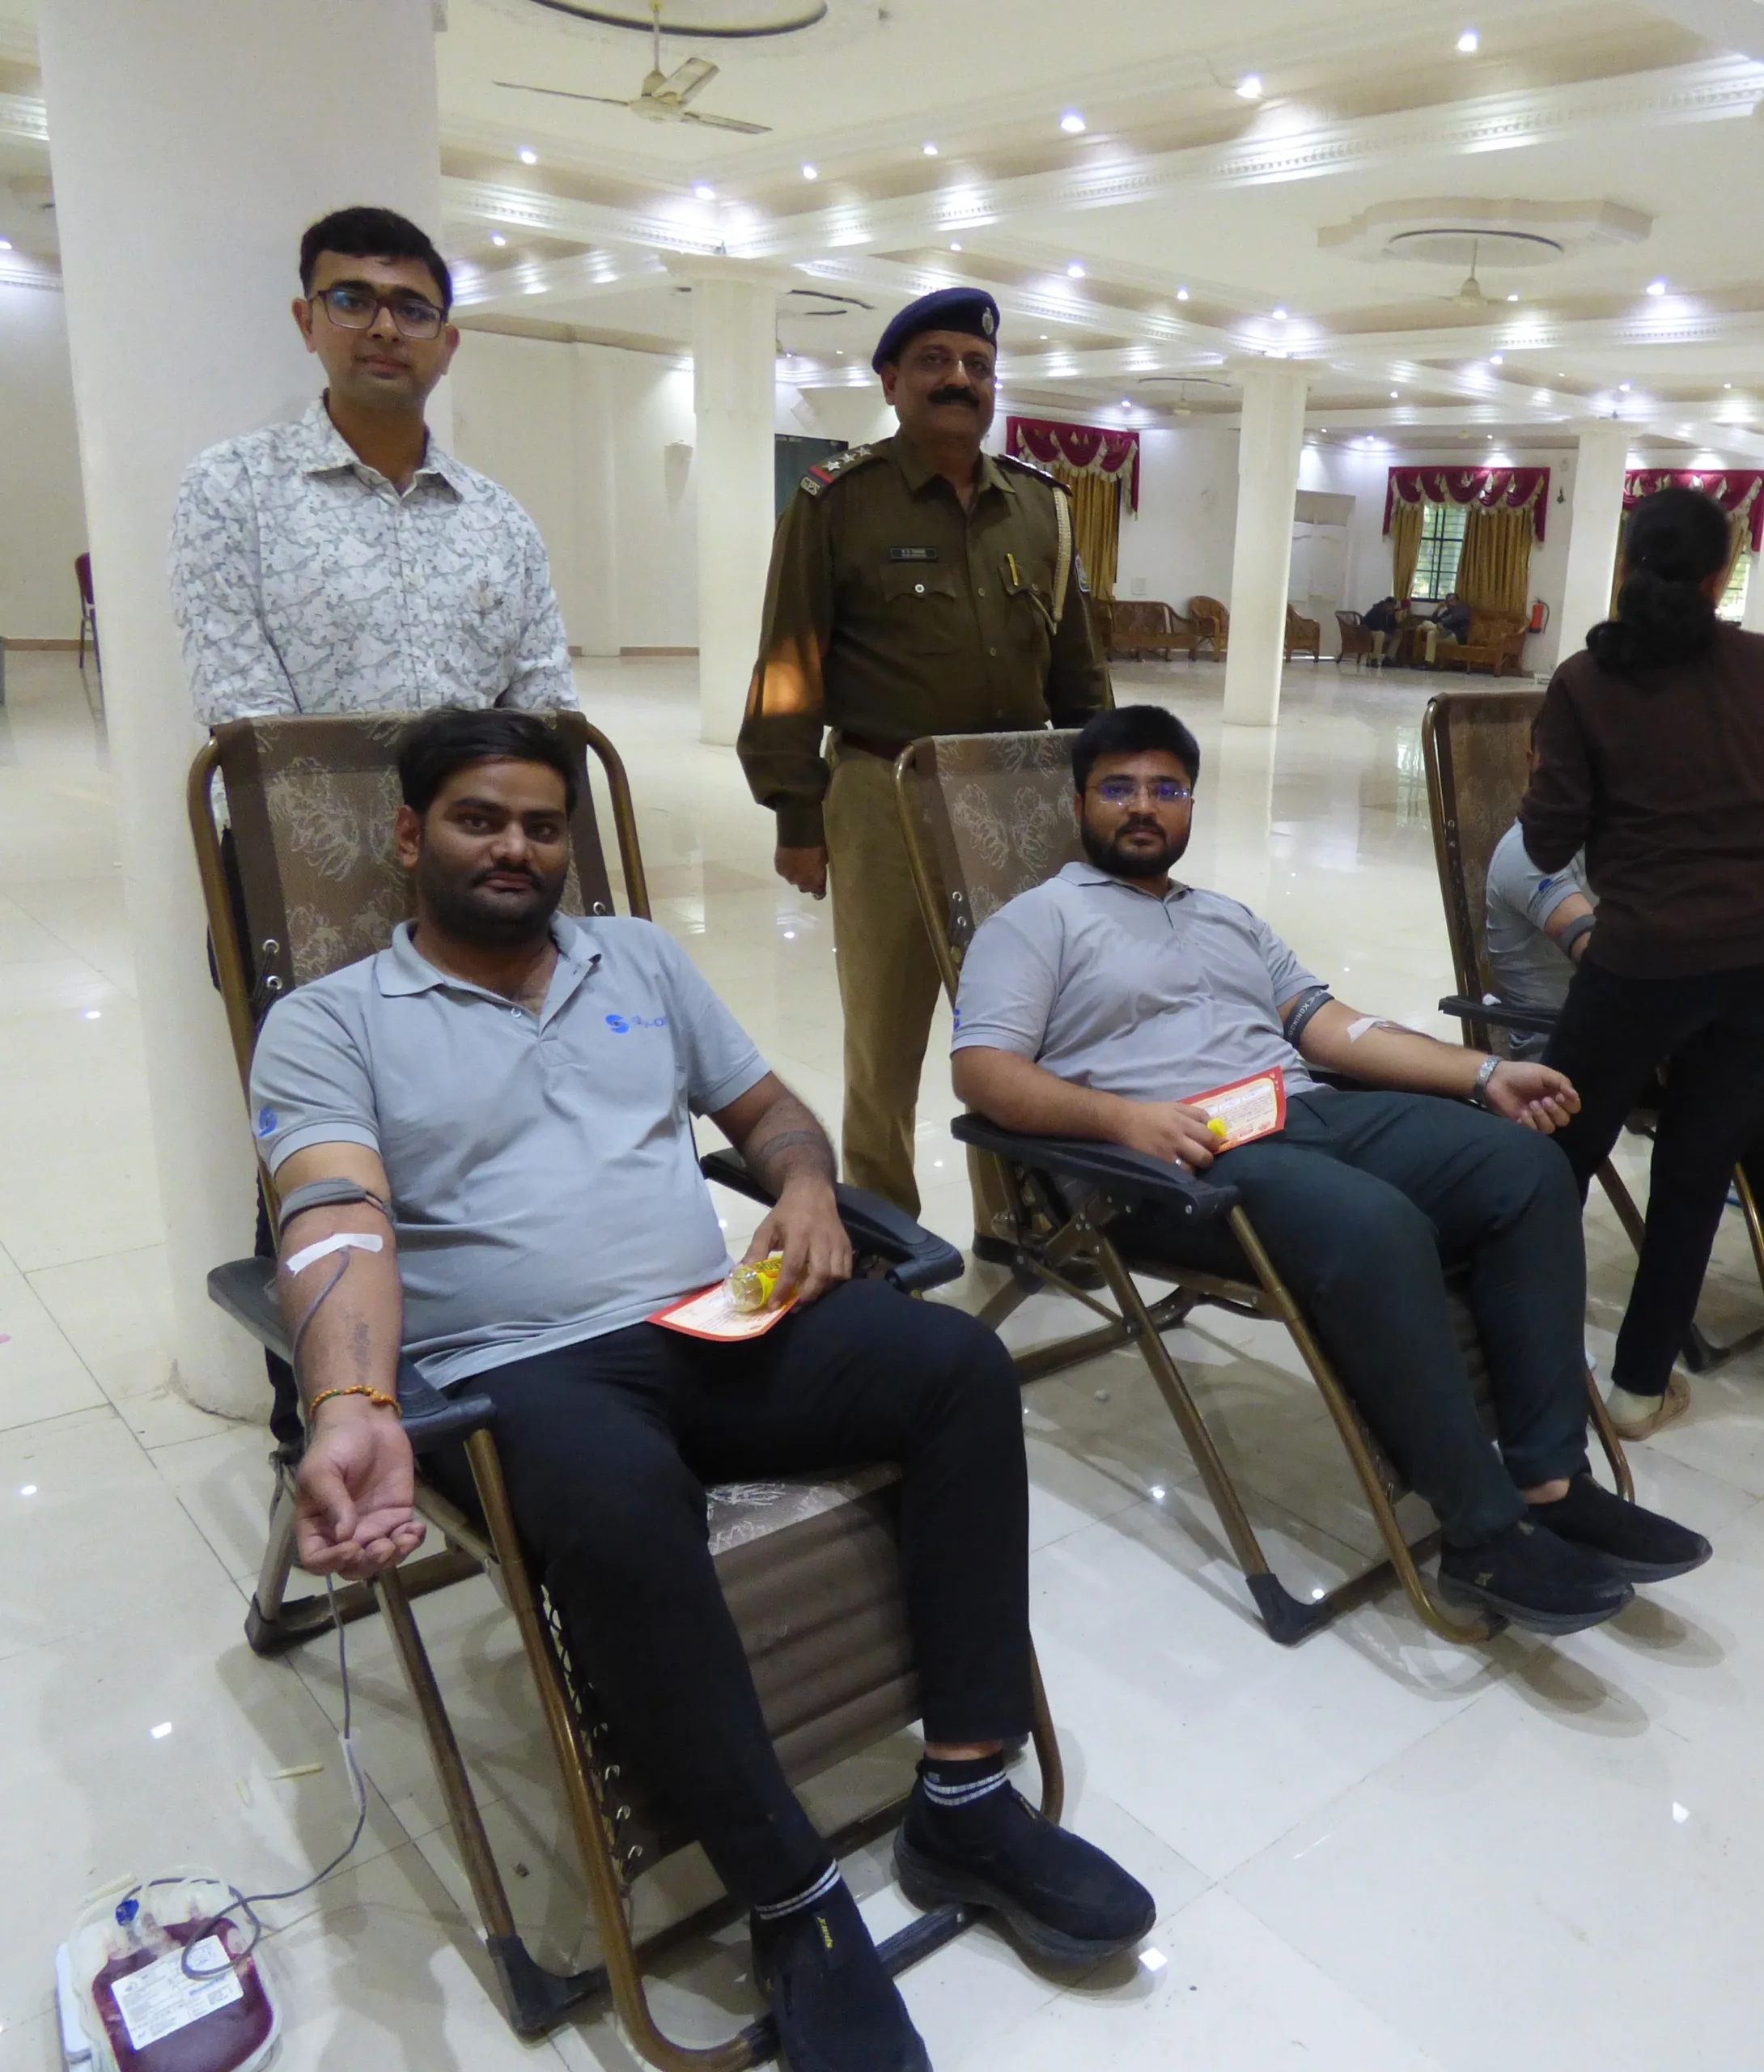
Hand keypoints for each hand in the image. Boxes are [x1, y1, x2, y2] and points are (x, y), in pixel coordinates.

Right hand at [294, 1398, 424, 1581]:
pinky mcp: (396, 1516)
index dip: (332, 1562)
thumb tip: (345, 1536)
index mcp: (317, 1526)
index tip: (351, 1547)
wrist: (368, 1421)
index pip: (317, 1560)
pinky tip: (417, 1529)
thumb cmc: (336, 1445)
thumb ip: (333, 1502)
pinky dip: (412, 1541)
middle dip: (368, 1564)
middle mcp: (342, 1534)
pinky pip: (404, 1539)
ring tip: (405, 1537)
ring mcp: (372, 1526)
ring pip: (380, 1559)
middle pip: (352, 1567)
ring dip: (394, 1556)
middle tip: (383, 1546)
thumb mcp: (323, 1470)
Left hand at [743, 1175, 852, 1306]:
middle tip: (794, 1306)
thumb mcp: (766, 1227)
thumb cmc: (787, 1212)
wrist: (812, 1191)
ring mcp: (837, 1242)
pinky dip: (836, 1283)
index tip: (773, 1306)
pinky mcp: (847, 1245)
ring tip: (808, 1296)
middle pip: (820, 1274)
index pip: (792, 1267)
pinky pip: (847, 1271)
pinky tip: (823, 1285)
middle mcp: (821, 1239)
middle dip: (807, 1295)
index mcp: (799, 1233)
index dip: (783, 1289)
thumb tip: (742, 1275)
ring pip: (837, 1275)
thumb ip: (755, 1251)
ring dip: (823, 1290)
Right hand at [774, 844, 828, 898]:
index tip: (817, 889)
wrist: (798, 836)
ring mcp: (789, 878)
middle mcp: (803, 884)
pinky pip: (784, 872)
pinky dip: (786, 866)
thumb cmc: (816, 846)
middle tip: (806, 870)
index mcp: (817, 882)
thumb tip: (817, 868)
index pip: (819, 894)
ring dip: (795, 873)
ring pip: (792, 880)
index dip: (818, 892)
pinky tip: (788, 857)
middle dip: (806, 881)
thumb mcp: (824, 858)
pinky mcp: (779, 870)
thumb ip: (820, 868)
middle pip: (804, 888)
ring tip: (795, 861)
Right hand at [1108, 1098, 1219, 1170]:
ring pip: (1192, 1168)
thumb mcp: (1175, 1107)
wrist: (1123, 1121)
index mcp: (1183, 1121)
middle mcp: (1177, 1138)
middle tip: (1203, 1157)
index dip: (1215, 1143)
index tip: (1212, 1145)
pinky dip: (1180, 1174)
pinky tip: (1177, 1170)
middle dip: (1208, 1158)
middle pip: (1205, 1155)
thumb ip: (1195, 1114)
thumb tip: (1214, 1125)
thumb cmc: (1151, 1114)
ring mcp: (1167, 1153)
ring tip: (1188, 1164)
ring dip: (1193, 1168)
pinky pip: (1176, 1175)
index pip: (1210, 1136)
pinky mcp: (1157, 1164)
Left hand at [1482, 1060, 1579, 1133]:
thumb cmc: (1522, 1074)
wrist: (1497, 1079)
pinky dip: (1530, 1123)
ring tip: (1532, 1104)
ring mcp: (1537, 1118)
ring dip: (1542, 1117)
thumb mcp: (1544, 1073)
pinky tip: (1522, 1113)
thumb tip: (1575, 1095)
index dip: (1570, 1105)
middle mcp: (1550, 1108)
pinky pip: (1534, 1132)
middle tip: (1544, 1100)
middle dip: (1555, 1111)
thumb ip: (1562, 1082)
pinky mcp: (1524, 1125)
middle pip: (1564, 1120)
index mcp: (1558, 1095)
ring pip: (1550, 1128)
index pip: (1574, 1107)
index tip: (1560, 1096)